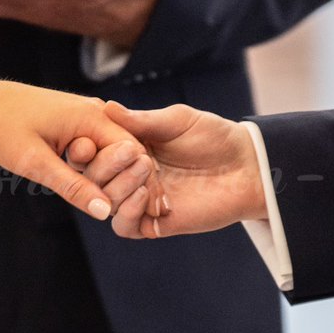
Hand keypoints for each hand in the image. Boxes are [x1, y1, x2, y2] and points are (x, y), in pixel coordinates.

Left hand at [0, 80, 162, 220]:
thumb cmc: (2, 128)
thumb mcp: (35, 163)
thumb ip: (73, 187)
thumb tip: (106, 212)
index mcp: (92, 116)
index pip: (135, 153)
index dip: (132, 183)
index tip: (117, 206)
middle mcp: (96, 112)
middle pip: (127, 154)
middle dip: (118, 181)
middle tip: (98, 203)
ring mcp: (87, 116)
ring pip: (112, 153)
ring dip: (103, 176)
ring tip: (84, 190)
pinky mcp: (77, 123)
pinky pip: (98, 148)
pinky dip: (93, 167)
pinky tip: (80, 181)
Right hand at [78, 102, 265, 238]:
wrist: (249, 168)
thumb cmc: (215, 137)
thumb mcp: (177, 120)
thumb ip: (141, 120)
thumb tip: (107, 107)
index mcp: (128, 147)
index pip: (93, 151)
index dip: (85, 147)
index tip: (87, 141)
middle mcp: (129, 175)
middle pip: (94, 178)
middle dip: (105, 165)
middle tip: (131, 152)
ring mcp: (140, 200)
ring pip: (105, 202)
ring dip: (118, 185)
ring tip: (146, 169)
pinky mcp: (154, 224)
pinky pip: (123, 226)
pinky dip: (126, 211)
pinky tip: (144, 194)